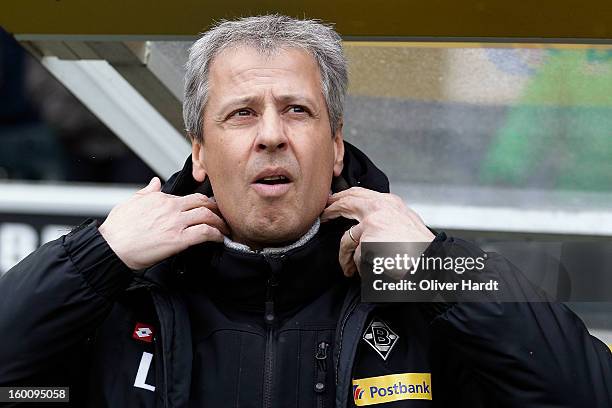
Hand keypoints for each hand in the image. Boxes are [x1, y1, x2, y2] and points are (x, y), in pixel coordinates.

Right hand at [98, 177, 229, 269]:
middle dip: (217, 210)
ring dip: (220, 223)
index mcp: (161, 198)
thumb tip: (155, 182)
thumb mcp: (131, 203)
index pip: (190, 197)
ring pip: (208, 216)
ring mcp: (176, 222)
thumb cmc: (117, 229)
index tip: (209, 210)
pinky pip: (205, 233)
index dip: (203, 203)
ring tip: (225, 229)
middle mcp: (171, 207)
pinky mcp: (179, 239)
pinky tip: (220, 239)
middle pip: (203, 203)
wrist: (111, 247)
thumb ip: (146, 192)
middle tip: (223, 217)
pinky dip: (216, 235)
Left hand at [321, 187, 434, 276]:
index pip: (360, 193)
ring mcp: (372, 223)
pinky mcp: (368, 240)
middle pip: (346, 203)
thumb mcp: (406, 224)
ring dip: (346, 257)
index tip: (334, 201)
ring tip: (348, 269)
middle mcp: (380, 207)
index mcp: (390, 202)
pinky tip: (369, 274)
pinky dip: (360, 268)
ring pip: (348, 239)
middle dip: (331, 209)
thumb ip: (387, 219)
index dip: (343, 197)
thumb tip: (366, 227)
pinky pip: (357, 257)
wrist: (432, 261)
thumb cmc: (422, 249)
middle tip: (323, 217)